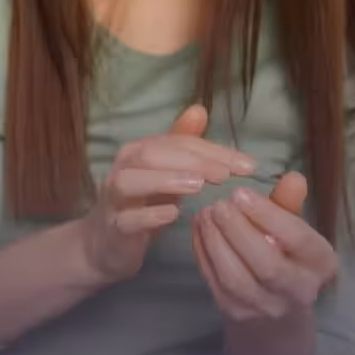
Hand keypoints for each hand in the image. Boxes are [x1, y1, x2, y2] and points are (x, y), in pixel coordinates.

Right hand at [82, 104, 255, 283]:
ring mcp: (113, 200)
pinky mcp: (113, 229)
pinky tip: (174, 215)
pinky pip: (126, 220)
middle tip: (226, 175)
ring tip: (199, 186)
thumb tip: (199, 109)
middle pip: (150, 155)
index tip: (248, 165)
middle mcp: (121, 170)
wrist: (106, 245)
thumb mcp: (163, 173)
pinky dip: (149, 215)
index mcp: (136, 153)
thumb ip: (180, 144)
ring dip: (165, 180)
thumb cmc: (140, 205)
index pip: (175, 143)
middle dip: (191, 161)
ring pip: (129, 182)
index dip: (211, 150)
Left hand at [192, 172, 336, 322]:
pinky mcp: (236, 313)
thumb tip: (293, 176)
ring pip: (236, 278)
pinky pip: (215, 282)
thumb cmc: (287, 256)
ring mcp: (265, 307)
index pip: (298, 239)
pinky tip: (198, 229)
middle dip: (238, 231)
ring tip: (204, 214)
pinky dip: (203, 253)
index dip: (268, 215)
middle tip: (218, 204)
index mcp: (321, 264)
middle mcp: (299, 291)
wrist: (276, 314)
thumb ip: (290, 204)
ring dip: (215, 242)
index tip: (240, 192)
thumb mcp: (294, 230)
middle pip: (267, 265)